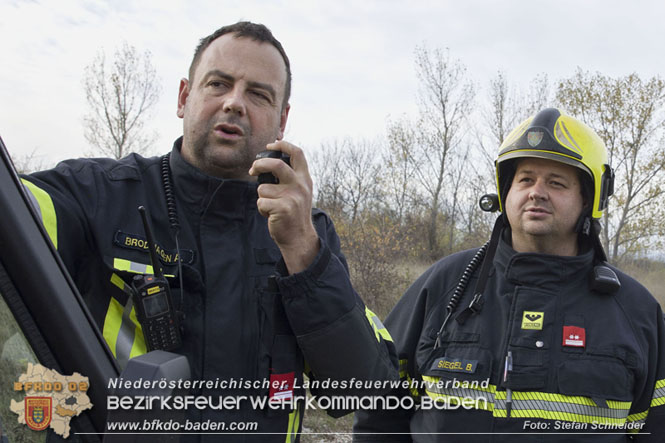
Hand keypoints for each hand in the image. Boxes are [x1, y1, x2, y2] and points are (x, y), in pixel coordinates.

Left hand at [249, 141, 319, 273]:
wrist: (299, 238)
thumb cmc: (294, 214)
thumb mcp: (300, 193)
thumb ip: (292, 178)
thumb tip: (270, 162)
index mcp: (305, 179)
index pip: (297, 153)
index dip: (283, 145)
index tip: (272, 144)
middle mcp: (300, 186)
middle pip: (276, 164)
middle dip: (260, 164)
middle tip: (252, 170)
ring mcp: (292, 197)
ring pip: (263, 188)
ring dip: (262, 197)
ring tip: (272, 207)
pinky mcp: (282, 208)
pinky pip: (261, 202)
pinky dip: (262, 209)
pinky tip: (271, 215)